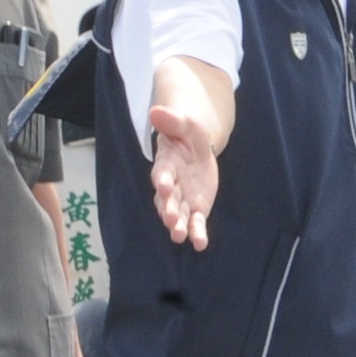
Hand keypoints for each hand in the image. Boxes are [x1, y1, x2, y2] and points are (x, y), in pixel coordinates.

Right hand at [147, 104, 219, 248]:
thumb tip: (155, 110)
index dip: (162, 180)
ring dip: (179, 226)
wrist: (196, 148)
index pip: (162, 173)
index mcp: (166, 164)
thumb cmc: (187, 135)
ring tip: (180, 236)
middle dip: (169, 209)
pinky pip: (196, 223)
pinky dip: (197, 234)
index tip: (162, 186)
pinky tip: (200, 245)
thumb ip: (172, 120)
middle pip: (167, 200)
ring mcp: (183, 199)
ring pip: (179, 215)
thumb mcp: (185, 124)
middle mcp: (171, 186)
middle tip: (172, 219)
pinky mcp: (196, 208)